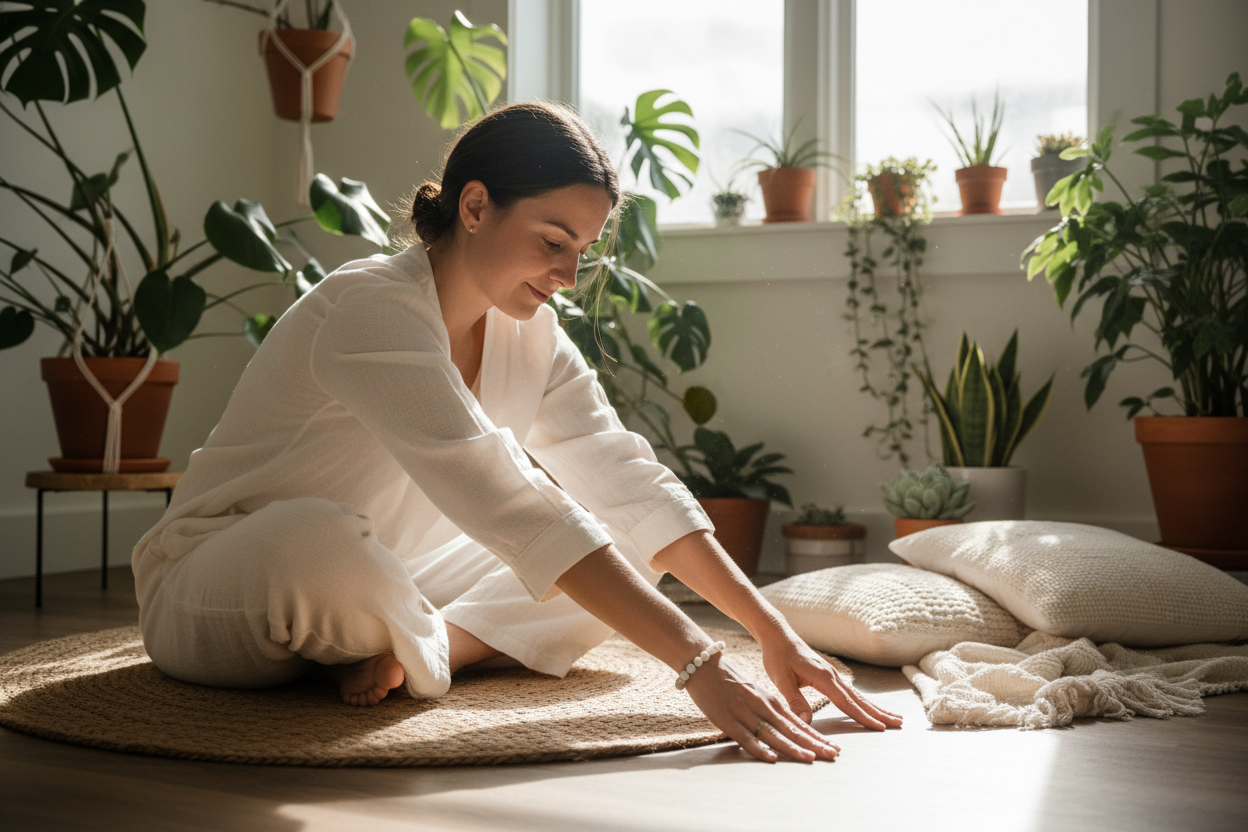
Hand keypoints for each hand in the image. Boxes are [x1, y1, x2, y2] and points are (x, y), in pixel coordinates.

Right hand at [683, 653, 842, 762]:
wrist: (703, 664)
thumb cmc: (729, 680)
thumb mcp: (755, 692)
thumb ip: (771, 709)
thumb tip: (789, 727)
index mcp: (770, 700)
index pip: (798, 723)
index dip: (817, 737)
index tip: (834, 748)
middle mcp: (762, 706)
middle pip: (792, 729)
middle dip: (814, 744)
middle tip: (833, 755)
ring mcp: (745, 713)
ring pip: (773, 734)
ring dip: (792, 747)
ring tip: (810, 758)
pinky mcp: (727, 720)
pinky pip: (746, 738)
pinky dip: (760, 748)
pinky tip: (772, 758)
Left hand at [761, 631, 903, 730]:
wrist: (778, 636)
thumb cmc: (778, 657)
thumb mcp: (781, 680)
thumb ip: (795, 701)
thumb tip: (807, 723)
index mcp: (824, 678)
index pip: (847, 702)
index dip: (863, 717)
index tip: (880, 728)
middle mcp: (833, 676)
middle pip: (860, 699)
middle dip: (880, 713)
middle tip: (899, 724)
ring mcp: (834, 675)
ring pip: (859, 695)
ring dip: (876, 707)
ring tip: (894, 718)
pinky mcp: (830, 675)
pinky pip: (851, 692)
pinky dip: (864, 702)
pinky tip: (870, 708)